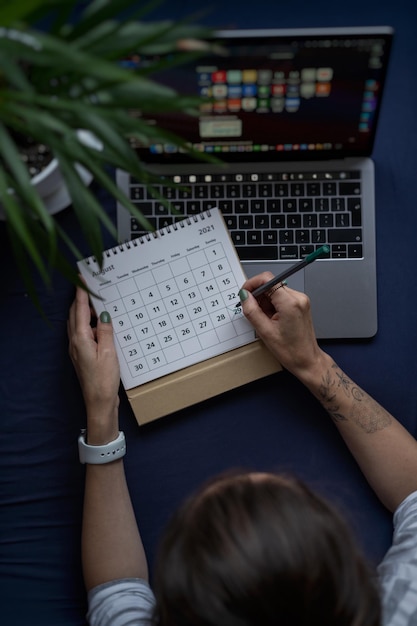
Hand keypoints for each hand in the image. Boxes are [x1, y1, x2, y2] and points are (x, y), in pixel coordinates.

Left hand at [68, 285, 119, 439]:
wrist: (99, 402)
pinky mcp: (81, 355)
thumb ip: (106, 331)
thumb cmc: (104, 381)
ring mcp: (76, 349)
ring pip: (77, 323)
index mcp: (81, 339)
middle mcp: (75, 342)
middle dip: (80, 298)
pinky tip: (98, 324)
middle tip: (88, 284)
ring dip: (83, 310)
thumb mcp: (109, 353)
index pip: (80, 309)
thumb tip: (104, 314)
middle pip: (75, 314)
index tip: (81, 277)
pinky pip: (82, 332)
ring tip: (94, 301)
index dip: (81, 292)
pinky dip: (87, 323)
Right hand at [239, 273, 327, 380]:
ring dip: (265, 301)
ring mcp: (300, 300)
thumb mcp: (265, 331)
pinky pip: (280, 297)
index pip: (267, 279)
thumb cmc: (291, 351)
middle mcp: (298, 298)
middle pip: (270, 284)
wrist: (307, 360)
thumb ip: (252, 310)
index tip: (245, 293)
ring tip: (265, 319)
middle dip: (258, 295)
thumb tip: (244, 296)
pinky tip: (272, 319)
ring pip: (274, 290)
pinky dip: (272, 305)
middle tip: (253, 312)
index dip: (252, 284)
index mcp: (290, 303)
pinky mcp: (300, 304)